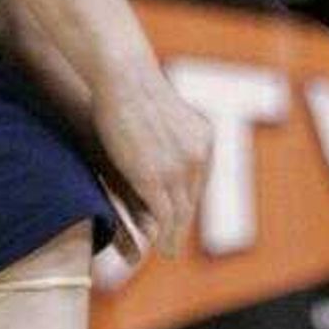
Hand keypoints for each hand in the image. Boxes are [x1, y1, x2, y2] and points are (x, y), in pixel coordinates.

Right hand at [87, 60, 211, 264]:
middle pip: (193, 200)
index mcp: (203, 139)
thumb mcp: (162, 116)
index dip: (188, 202)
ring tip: (167, 251)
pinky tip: (159, 248)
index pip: (198, 181)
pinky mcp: (156, 178)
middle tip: (173, 244)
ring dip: (175, 236)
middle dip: (183, 224)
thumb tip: (161, 158)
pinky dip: (165, 235)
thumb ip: (167, 141)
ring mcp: (179, 168)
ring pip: (182, 212)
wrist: (125, 77)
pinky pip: (166, 215)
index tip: (180, 217)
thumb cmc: (133, 89)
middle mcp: (199, 155)